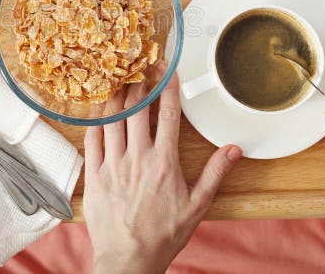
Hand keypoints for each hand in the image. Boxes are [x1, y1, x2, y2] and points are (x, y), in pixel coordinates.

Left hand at [83, 65, 241, 273]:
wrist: (129, 259)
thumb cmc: (162, 235)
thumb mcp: (197, 206)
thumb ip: (214, 174)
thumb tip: (231, 150)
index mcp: (164, 163)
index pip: (167, 115)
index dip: (168, 89)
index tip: (167, 72)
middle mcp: (137, 159)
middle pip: (137, 111)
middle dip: (140, 85)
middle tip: (141, 69)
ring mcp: (112, 165)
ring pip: (113, 120)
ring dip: (117, 98)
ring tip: (120, 82)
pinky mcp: (94, 175)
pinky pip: (92, 140)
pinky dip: (96, 121)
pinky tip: (100, 111)